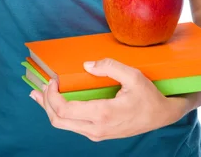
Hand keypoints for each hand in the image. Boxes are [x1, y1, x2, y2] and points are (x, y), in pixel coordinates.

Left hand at [29, 58, 188, 141]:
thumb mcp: (133, 75)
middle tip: (42, 85)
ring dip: (49, 109)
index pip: (65, 110)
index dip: (52, 95)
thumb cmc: (149, 95)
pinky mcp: (99, 133)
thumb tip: (86, 66)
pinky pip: (72, 126)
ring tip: (39, 94)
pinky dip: (60, 114)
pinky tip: (55, 104)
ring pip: (63, 126)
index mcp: (103, 115)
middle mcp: (96, 129)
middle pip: (58, 121)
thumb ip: (109, 67)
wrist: (162, 116)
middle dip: (45, 102)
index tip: (52, 79)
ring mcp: (97, 134)